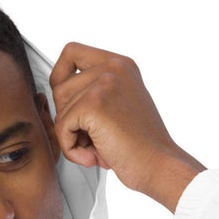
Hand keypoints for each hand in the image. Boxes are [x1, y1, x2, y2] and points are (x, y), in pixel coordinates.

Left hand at [48, 43, 205, 209]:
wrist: (159, 165)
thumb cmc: (142, 147)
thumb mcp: (122, 105)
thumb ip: (96, 91)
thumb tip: (59, 91)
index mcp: (120, 65)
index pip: (71, 52)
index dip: (60, 77)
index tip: (67, 103)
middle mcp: (112, 67)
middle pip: (59, 86)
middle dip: (68, 118)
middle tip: (92, 140)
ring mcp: (103, 83)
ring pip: (59, 109)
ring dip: (72, 137)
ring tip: (96, 149)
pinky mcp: (93, 104)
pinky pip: (61, 128)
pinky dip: (72, 150)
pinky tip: (94, 157)